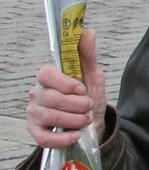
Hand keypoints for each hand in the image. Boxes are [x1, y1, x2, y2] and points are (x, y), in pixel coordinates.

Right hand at [27, 30, 107, 147]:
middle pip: (51, 98)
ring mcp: (34, 114)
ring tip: (85, 119)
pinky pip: (43, 138)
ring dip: (74, 120)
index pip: (45, 74)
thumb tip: (87, 30)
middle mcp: (37, 94)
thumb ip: (87, 55)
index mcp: (48, 77)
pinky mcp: (36, 132)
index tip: (81, 89)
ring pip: (49, 117)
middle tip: (88, 106)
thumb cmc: (89, 96)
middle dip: (76, 105)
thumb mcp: (92, 75)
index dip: (65, 83)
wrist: (93, 123)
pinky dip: (62, 138)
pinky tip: (75, 135)